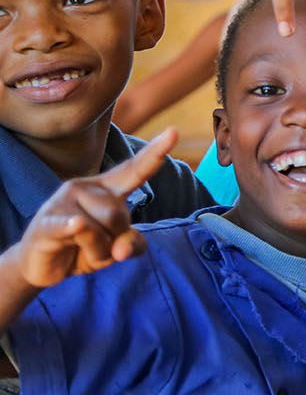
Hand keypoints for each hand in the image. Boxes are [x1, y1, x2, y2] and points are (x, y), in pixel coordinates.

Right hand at [15, 129, 176, 288]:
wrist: (42, 263)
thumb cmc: (83, 247)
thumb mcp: (116, 247)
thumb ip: (132, 244)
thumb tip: (121, 250)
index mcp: (108, 189)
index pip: (135, 170)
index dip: (154, 153)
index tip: (174, 132)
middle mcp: (85, 188)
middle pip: (119, 215)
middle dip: (114, 241)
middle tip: (96, 247)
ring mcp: (63, 203)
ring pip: (100, 231)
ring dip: (97, 252)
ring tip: (79, 250)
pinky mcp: (46, 224)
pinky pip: (70, 226)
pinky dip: (76, 228)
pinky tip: (75, 223)